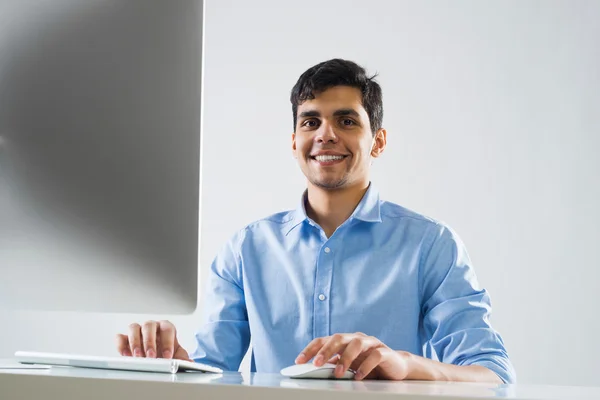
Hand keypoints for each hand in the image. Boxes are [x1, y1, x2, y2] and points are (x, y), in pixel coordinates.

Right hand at [116, 320, 190, 360]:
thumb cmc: (167, 352)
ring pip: (133, 327)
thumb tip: (190, 363)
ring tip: (138, 357)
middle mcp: (152, 327)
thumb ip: (183, 358)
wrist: (157, 356)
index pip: (167, 328)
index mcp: (166, 327)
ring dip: (135, 342)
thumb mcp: (178, 355)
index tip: (167, 356)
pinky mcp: (125, 339)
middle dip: (150, 341)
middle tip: (151, 356)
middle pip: (149, 325)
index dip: (167, 341)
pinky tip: (126, 355)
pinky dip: (121, 345)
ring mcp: (138, 331)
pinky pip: (120, 337)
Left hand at [295, 332, 410, 379]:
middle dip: (326, 350)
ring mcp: (372, 343)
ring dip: (345, 358)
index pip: (324, 340)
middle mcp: (357, 338)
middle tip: (315, 363)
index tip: (299, 361)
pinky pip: (375, 355)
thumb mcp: (348, 366)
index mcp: (345, 341)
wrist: (397, 367)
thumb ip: (333, 365)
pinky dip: (365, 366)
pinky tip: (359, 377)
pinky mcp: (385, 352)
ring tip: (338, 373)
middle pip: (339, 337)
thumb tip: (312, 370)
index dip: (310, 349)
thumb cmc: (369, 366)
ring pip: (357, 343)